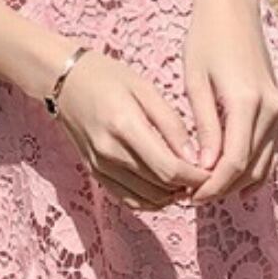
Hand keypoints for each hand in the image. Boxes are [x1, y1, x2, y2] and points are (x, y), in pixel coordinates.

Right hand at [52, 49, 211, 211]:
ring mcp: (99, 166)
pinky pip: (128, 199)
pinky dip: (151, 200)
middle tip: (204, 174)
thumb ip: (171, 123)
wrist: (65, 81)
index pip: (168, 169)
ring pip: (146, 199)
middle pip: (159, 187)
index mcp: (124, 126)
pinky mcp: (95, 172)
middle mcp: (109, 152)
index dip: (196, 177)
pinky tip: (164, 187)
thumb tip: (194, 158)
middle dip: (188, 186)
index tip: (212, 171)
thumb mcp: (145, 89)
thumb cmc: (109, 78)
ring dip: (171, 196)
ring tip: (186, 179)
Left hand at [181, 0, 277, 203]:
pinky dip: (256, 169)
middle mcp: (270, 109)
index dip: (213, 186)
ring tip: (207, 188)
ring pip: (265, 163)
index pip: (234, 162)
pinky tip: (233, 179)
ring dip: (238, 182)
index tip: (189, 197)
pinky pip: (272, 150)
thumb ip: (204, 125)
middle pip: (251, 168)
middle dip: (222, 188)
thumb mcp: (195, 80)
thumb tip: (205, 167)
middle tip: (191, 197)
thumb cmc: (206, 38)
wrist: (233, 8)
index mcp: (246, 101)